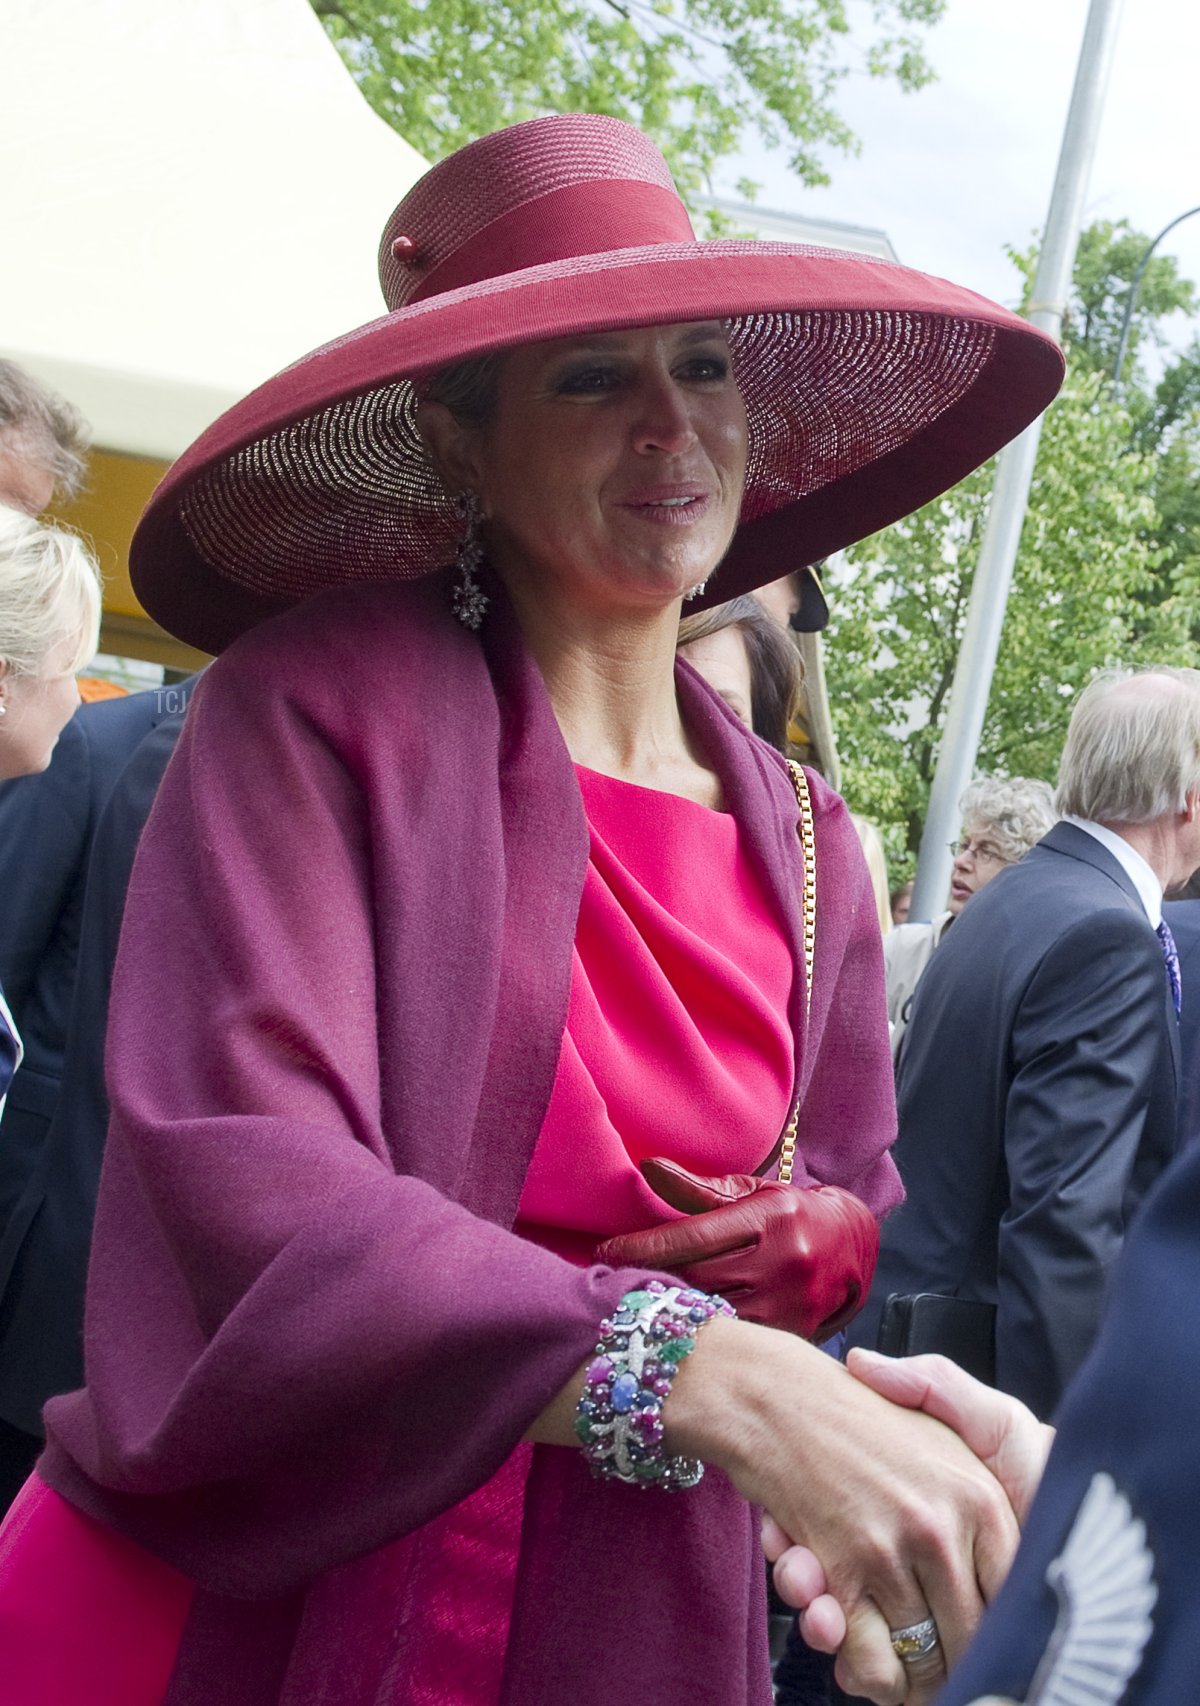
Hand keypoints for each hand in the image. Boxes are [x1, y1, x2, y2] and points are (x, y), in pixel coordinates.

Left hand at [595, 1157, 878, 1339]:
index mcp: (771, 1216)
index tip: (605, 1253)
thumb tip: (648, 1168)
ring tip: (642, 1305)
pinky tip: (682, 1327)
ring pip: (715, 1313)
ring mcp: (793, 1301)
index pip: (694, 1236)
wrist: (856, 1242)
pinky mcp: (798, 1332)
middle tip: (615, 1282)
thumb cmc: (792, 1212)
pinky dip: (707, 1331)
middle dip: (651, 1280)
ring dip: (675, 1310)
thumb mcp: (752, 1192)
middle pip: (699, 1278)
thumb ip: (698, 1189)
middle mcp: (785, 1259)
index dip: (644, 1247)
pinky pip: (738, 1337)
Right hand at [669, 1319, 1019, 1705]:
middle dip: (959, 1665)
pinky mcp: (840, 1570)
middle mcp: (941, 1527)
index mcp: (981, 1496)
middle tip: (946, 1672)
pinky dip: (868, 1671)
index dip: (1002, 1630)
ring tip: (904, 1674)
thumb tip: (1022, 1556)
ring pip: (921, 1657)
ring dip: (912, 1677)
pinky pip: (871, 1658)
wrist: (775, 1395)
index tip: (988, 1641)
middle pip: (973, 1638)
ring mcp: (888, 1550)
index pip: (1016, 1594)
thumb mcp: (948, 1413)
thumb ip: (995, 1462)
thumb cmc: (861, 1411)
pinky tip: (858, 1642)